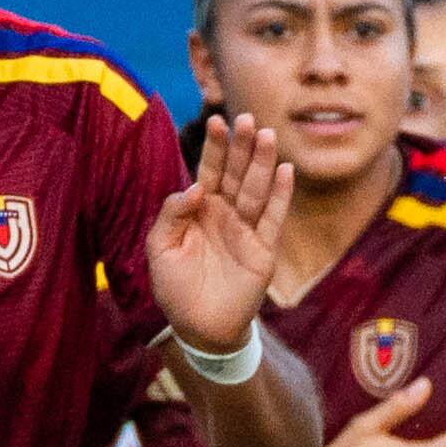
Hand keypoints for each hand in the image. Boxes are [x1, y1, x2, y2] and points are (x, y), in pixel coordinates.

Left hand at [149, 112, 291, 355]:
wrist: (199, 328)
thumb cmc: (175, 289)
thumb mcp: (160, 249)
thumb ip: (171, 214)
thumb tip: (196, 187)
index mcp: (200, 210)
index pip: (209, 171)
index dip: (214, 148)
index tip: (217, 121)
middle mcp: (225, 214)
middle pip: (236, 173)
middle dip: (242, 147)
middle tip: (247, 118)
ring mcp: (246, 230)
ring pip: (256, 190)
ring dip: (263, 163)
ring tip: (267, 136)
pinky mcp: (263, 250)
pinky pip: (273, 219)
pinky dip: (280, 195)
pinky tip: (285, 171)